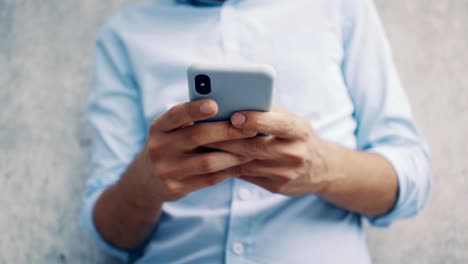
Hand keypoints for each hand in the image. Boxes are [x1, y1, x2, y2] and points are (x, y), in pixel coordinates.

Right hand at [118, 99, 256, 206]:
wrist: (146, 181)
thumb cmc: (169, 146)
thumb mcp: (170, 131)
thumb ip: (190, 122)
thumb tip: (231, 112)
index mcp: (158, 127)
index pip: (176, 114)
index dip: (195, 109)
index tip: (215, 105)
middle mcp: (159, 147)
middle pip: (196, 136)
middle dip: (227, 131)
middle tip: (251, 128)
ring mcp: (166, 169)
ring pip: (207, 161)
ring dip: (234, 155)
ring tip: (253, 148)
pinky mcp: (175, 188)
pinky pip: (208, 179)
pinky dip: (228, 170)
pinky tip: (242, 164)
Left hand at [205, 108, 336, 195]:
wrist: (322, 169)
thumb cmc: (299, 136)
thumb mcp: (293, 120)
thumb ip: (269, 112)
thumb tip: (235, 102)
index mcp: (300, 130)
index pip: (279, 124)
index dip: (257, 120)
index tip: (235, 116)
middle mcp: (295, 153)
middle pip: (255, 146)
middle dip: (226, 138)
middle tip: (202, 130)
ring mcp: (286, 173)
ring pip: (246, 163)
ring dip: (221, 153)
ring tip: (200, 143)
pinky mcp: (276, 187)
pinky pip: (247, 176)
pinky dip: (228, 165)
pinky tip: (212, 157)